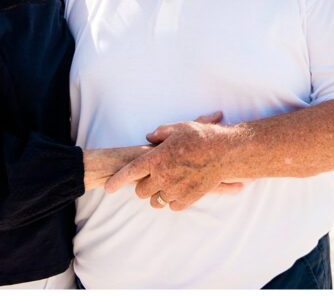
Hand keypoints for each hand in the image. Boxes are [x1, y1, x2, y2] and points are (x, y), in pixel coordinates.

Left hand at [103, 115, 238, 210]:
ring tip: (164, 187)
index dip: (116, 180)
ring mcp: (175, 189)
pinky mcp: (188, 199)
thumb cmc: (202, 137)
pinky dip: (172, 201)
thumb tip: (150, 137)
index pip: (129, 172)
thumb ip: (160, 133)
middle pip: (140, 191)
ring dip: (156, 195)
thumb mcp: (178, 128)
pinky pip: (172, 206)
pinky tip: (178, 191)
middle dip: (142, 186)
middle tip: (150, 179)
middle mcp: (162, 176)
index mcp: (156, 158)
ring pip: (155, 201)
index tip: (108, 188)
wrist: (226, 152)